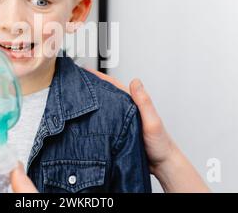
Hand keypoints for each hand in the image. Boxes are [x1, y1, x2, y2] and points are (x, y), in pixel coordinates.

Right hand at [85, 68, 209, 192]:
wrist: (161, 165)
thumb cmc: (161, 144)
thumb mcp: (152, 122)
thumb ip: (144, 102)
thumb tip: (136, 82)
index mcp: (132, 104)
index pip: (113, 86)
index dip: (100, 78)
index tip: (87, 71)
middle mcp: (125, 110)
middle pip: (105, 95)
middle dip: (91, 88)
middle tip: (76, 83)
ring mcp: (120, 121)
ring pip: (103, 108)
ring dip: (91, 103)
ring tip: (76, 99)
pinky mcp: (117, 133)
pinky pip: (103, 122)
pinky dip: (93, 119)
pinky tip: (85, 121)